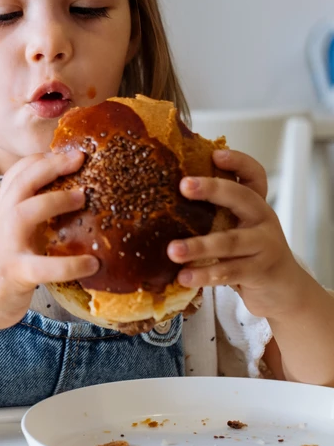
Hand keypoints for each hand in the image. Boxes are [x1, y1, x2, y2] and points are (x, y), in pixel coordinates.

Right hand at [0, 151, 98, 329]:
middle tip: (78, 157)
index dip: (41, 159)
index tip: (69, 150)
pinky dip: (69, 264)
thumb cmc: (1, 265)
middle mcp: (3, 222)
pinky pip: (42, 267)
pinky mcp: (14, 273)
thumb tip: (75, 200)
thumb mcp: (15, 233)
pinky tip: (92, 264)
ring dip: (54, 200)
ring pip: (24, 213)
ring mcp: (6, 246)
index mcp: (5, 211)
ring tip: (84, 197)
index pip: (17, 174)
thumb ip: (35, 216)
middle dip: (48, 166)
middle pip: (20, 183)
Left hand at [166, 149, 313, 318]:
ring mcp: (264, 245)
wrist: (283, 290)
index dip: (238, 162)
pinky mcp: (260, 272)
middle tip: (184, 186)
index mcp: (254, 204)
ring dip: (199, 245)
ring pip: (230, 241)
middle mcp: (262, 219)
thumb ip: (213, 213)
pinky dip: (204, 274)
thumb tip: (163, 198)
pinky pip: (229, 272)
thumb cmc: (247, 253)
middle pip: (241, 197)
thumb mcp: (235, 227)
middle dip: (212, 188)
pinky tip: (184, 277)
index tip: (215, 155)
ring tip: (173, 250)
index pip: (253, 175)